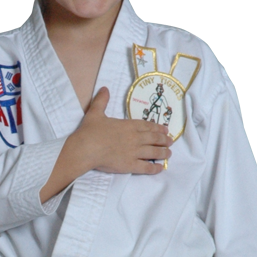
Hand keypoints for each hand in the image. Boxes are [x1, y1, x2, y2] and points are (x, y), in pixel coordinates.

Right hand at [40, 88, 171, 202]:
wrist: (86, 148)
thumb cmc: (90, 131)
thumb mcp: (95, 113)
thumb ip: (102, 101)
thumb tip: (104, 88)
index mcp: (128, 126)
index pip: (147, 126)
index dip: (158, 128)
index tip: (165, 130)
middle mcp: (135, 138)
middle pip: (154, 139)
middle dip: (164, 140)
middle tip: (171, 142)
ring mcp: (134, 152)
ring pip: (154, 153)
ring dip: (163, 153)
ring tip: (168, 154)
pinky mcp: (130, 165)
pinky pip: (147, 168)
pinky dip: (155, 168)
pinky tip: (160, 168)